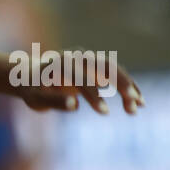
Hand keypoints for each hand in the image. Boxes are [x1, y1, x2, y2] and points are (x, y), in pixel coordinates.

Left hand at [16, 62, 143, 114]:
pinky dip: (127, 86)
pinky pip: (115, 74)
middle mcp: (78, 56)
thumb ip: (54, 101)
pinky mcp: (95, 64)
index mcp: (62, 63)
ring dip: (128, 86)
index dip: (93, 96)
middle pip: (104, 68)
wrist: (30, 74)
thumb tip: (76, 106)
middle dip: (120, 86)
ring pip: (114, 70)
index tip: (104, 113)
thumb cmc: (31, 89)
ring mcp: (89, 58)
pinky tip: (139, 102)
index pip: (81, 79)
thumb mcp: (36, 98)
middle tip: (133, 104)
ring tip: (139, 107)